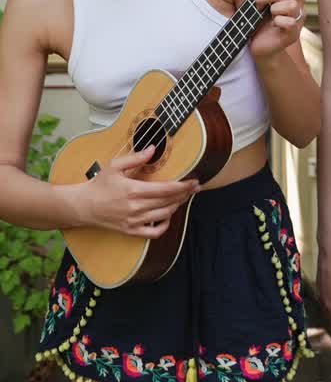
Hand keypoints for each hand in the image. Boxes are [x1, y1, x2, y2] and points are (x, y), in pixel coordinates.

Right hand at [80, 144, 198, 237]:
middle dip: (184, 194)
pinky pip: (153, 232)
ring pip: (164, 216)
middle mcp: (135, 207)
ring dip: (176, 206)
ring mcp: (134, 221)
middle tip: (194, 187)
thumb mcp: (114, 166)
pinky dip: (164, 225)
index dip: (182, 186)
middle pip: (168, 202)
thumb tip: (153, 149)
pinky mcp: (131, 231)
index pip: (165, 189)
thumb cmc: (99, 184)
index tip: (193, 181)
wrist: (84, 206)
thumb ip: (135, 158)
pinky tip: (167, 216)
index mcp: (133, 190)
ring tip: (182, 197)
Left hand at [251, 0, 304, 61]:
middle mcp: (297, 8)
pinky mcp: (293, 34)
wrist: (261, 48)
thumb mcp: (264, 5)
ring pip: (290, 5)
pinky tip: (274, 25)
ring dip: (273, 9)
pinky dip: (278, 21)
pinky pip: (288, 22)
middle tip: (259, 2)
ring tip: (268, 16)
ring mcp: (297, 21)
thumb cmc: (262, 23)